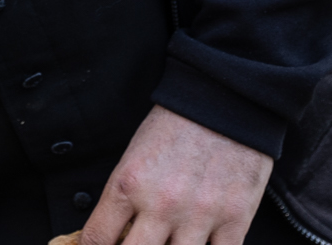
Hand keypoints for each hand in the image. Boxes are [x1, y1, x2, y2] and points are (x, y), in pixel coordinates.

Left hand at [80, 106, 272, 244]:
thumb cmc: (175, 125)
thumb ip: (124, 196)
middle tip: (137, 243)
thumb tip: (117, 233)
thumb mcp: (134, 154)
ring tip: (169, 242)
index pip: (98, 238)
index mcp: (128, 184)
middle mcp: (160, 204)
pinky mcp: (234, 220)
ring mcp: (198, 215)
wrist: (222, 100)